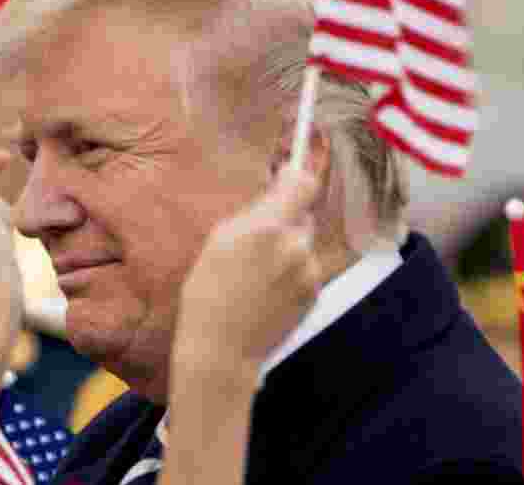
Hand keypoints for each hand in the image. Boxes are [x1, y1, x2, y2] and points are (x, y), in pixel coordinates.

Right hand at [176, 166, 321, 372]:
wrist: (222, 348)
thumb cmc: (209, 292)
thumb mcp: (220, 240)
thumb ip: (255, 213)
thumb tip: (278, 193)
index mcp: (267, 228)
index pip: (303, 184)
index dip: (296, 176)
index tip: (287, 175)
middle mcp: (295, 247)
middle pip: (303, 213)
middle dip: (286, 218)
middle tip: (258, 238)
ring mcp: (309, 271)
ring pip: (305, 242)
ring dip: (289, 246)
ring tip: (258, 272)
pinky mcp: (314, 292)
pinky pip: (307, 267)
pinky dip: (293, 270)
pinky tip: (268, 289)